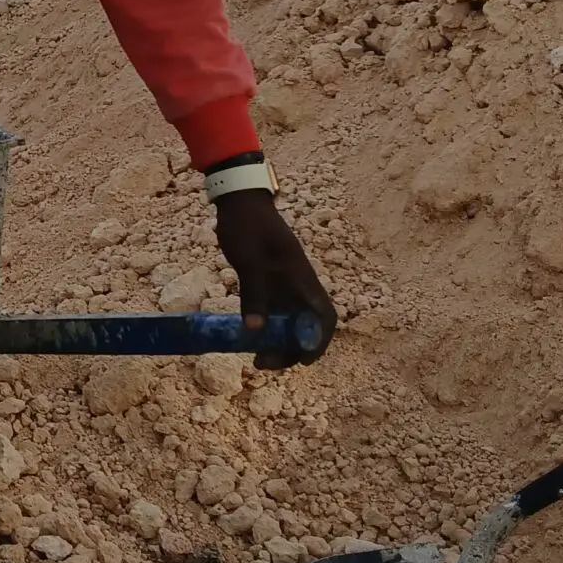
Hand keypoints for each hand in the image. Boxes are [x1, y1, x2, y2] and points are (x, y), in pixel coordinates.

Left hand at [214, 190, 335, 368]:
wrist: (239, 200)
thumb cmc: (247, 225)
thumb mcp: (249, 260)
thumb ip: (255, 294)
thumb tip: (256, 331)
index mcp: (301, 278)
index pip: (322, 317)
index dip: (318, 341)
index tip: (303, 361)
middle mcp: (297, 284)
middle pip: (305, 325)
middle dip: (291, 348)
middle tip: (264, 363)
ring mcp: (283, 282)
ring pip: (288, 321)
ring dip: (277, 341)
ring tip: (255, 358)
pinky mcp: (269, 280)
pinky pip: (273, 310)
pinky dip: (265, 326)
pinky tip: (248, 337)